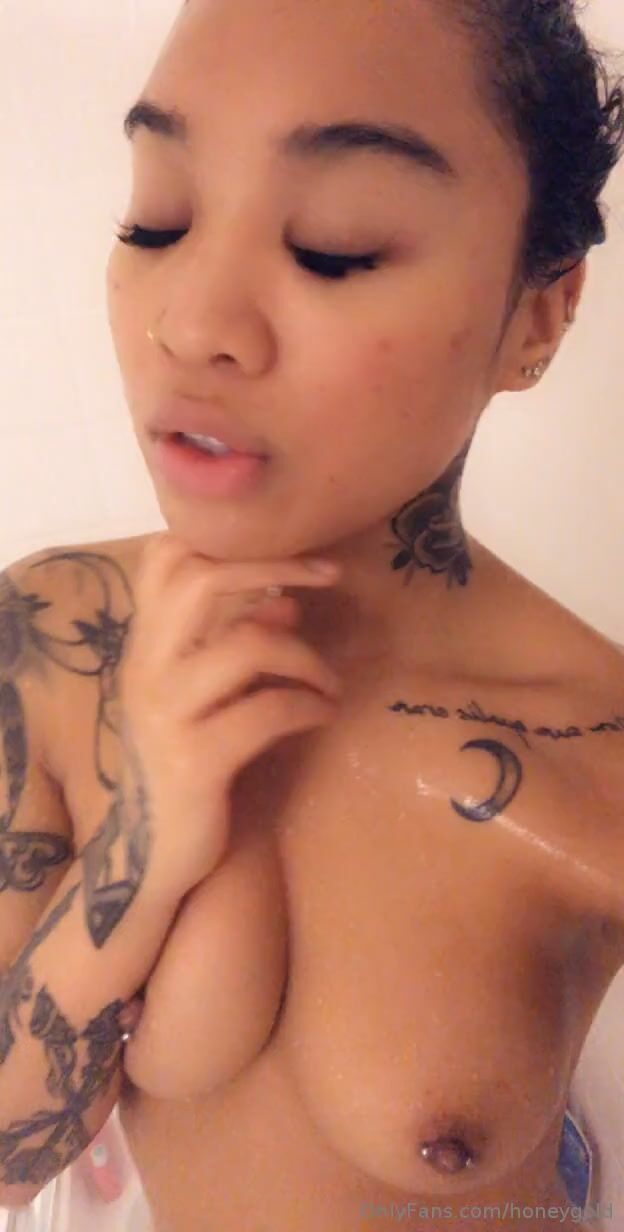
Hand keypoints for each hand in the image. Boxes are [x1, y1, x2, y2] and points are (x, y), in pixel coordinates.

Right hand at [117, 532, 342, 898]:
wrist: (150, 854)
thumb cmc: (183, 765)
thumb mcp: (204, 698)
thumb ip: (233, 646)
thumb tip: (286, 601)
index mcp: (145, 647)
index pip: (165, 559)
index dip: (229, 541)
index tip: (292, 550)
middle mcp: (147, 670)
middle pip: (201, 581)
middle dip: (275, 570)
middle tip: (327, 578)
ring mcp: (169, 714)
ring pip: (249, 645)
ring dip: (307, 657)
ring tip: (330, 682)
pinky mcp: (198, 760)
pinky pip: (269, 710)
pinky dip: (310, 706)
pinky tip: (324, 715)